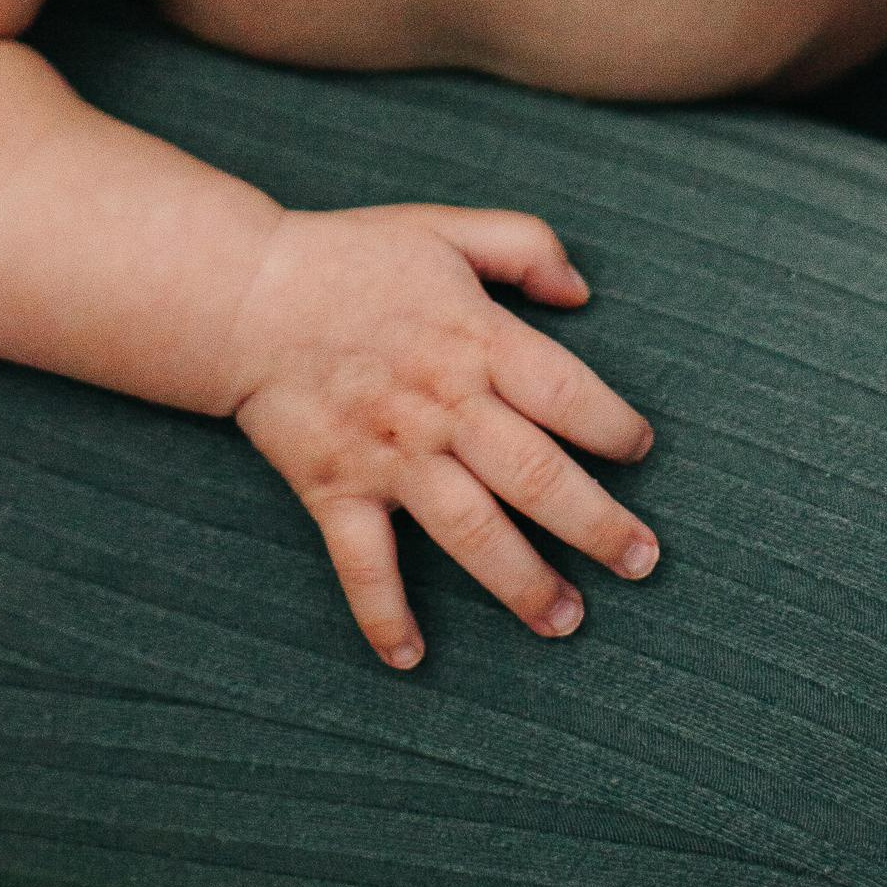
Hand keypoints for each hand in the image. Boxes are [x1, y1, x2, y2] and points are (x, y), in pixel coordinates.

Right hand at [225, 204, 655, 667]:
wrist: (244, 293)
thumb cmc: (351, 257)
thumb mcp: (445, 228)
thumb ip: (524, 245)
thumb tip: (583, 292)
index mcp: (475, 338)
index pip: (566, 392)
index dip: (613, 426)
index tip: (640, 452)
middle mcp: (441, 404)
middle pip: (535, 475)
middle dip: (597, 525)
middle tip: (642, 563)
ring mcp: (388, 454)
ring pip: (470, 530)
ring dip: (523, 582)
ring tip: (567, 621)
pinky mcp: (334, 489)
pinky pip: (363, 564)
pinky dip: (384, 614)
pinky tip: (410, 657)